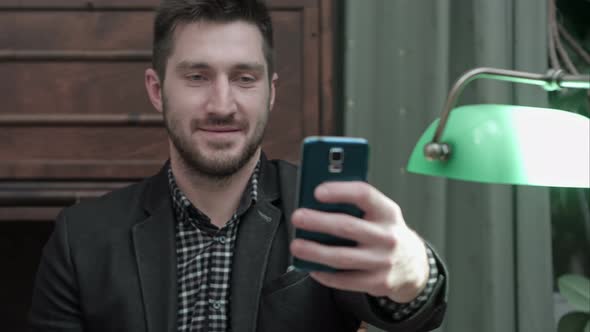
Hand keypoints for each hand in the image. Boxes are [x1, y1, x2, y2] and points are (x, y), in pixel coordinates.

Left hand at [290, 181, 429, 302]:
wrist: (413, 264)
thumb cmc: (387, 233)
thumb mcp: (381, 214)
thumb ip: (356, 206)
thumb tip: (317, 202)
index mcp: (387, 212)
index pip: (364, 195)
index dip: (340, 191)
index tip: (317, 191)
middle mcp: (388, 236)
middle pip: (347, 227)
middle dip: (318, 221)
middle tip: (298, 217)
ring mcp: (383, 261)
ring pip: (342, 257)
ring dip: (315, 251)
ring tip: (297, 246)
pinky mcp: (378, 282)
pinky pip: (345, 280)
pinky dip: (324, 274)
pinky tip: (311, 267)